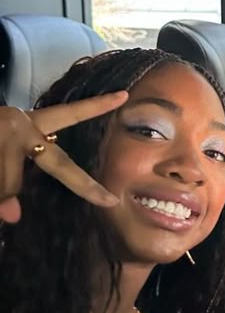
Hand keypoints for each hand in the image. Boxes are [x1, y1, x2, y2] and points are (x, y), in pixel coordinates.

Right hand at [0, 92, 127, 223]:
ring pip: (11, 185)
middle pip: (56, 166)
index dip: (96, 106)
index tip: (125, 96)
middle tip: (109, 201)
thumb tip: (14, 217)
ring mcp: (3, 131)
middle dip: (85, 187)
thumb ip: (9, 187)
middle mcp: (19, 124)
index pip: (68, 115)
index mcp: (26, 124)